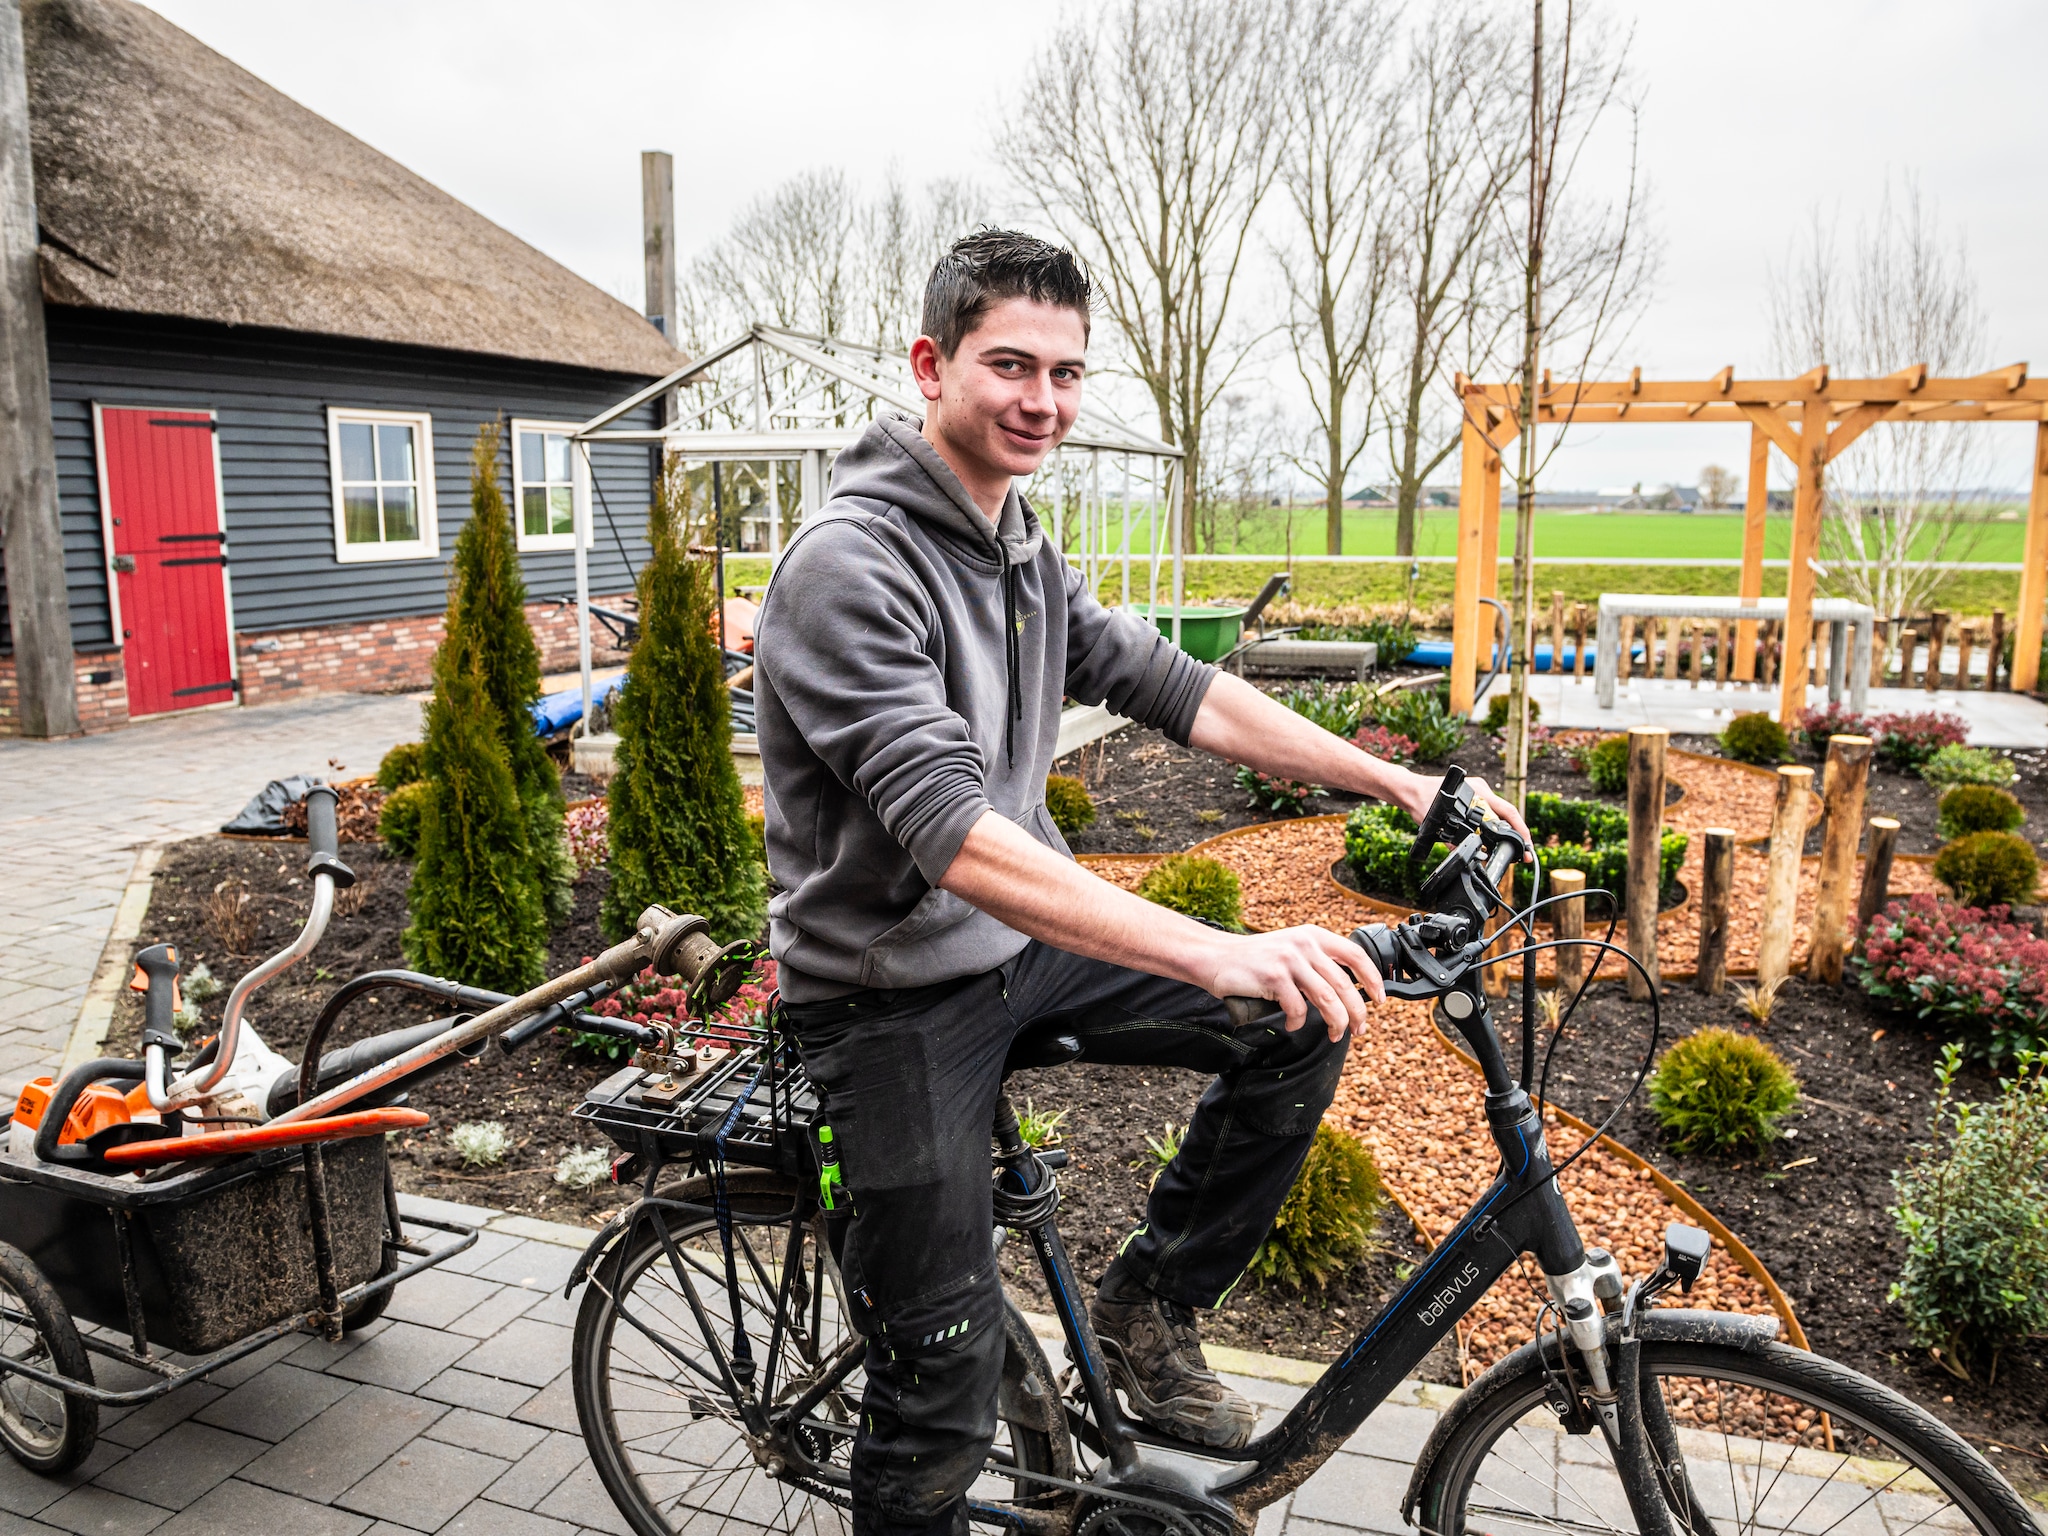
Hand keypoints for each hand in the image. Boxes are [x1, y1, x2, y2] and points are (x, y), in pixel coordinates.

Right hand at [1201, 925, 1383, 1040]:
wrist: (1216, 958)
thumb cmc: (1256, 960)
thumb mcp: (1291, 949)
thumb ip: (1316, 962)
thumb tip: (1349, 990)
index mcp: (1313, 936)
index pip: (1355, 954)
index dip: (1373, 978)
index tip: (1380, 999)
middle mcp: (1304, 945)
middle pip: (1345, 983)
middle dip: (1358, 1012)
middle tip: (1360, 1029)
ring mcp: (1289, 960)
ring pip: (1327, 998)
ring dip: (1336, 1022)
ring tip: (1336, 1034)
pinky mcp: (1273, 977)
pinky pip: (1297, 1008)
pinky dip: (1298, 1022)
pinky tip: (1293, 1025)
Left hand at [1400, 769, 1532, 859]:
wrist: (1410, 791)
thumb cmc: (1421, 801)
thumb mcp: (1438, 823)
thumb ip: (1452, 840)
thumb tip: (1465, 854)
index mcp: (1479, 792)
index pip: (1508, 811)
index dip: (1520, 829)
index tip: (1526, 845)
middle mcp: (1482, 790)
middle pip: (1507, 814)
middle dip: (1516, 833)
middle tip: (1523, 854)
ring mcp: (1477, 793)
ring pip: (1497, 814)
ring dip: (1504, 831)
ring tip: (1509, 849)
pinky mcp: (1472, 798)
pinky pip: (1488, 813)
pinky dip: (1492, 826)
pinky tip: (1493, 839)